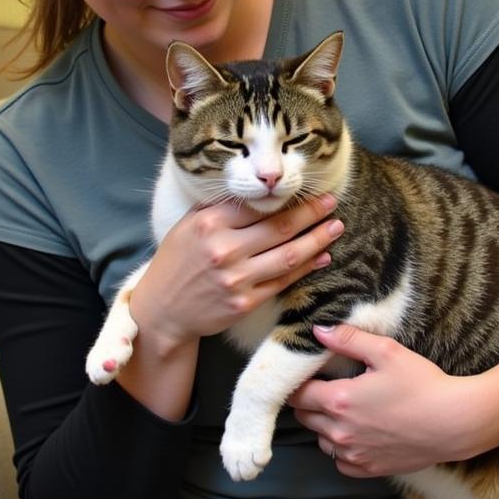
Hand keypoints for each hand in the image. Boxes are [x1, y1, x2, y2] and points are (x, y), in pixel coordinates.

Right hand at [129, 194, 343, 353]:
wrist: (162, 310)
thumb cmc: (176, 262)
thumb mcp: (187, 226)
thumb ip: (218, 208)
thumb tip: (256, 190)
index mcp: (209, 223)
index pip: (257, 204)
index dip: (287, 195)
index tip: (307, 187)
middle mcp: (224, 249)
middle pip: (280, 227)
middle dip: (312, 213)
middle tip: (332, 202)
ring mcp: (236, 279)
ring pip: (288, 255)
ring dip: (317, 240)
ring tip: (336, 227)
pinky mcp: (245, 303)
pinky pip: (283, 282)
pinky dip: (306, 268)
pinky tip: (321, 256)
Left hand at [287, 324, 476, 476]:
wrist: (454, 423)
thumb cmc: (422, 384)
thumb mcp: (386, 351)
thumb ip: (348, 339)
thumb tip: (317, 331)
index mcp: (338, 400)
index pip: (297, 394)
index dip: (298, 383)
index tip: (307, 376)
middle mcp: (339, 431)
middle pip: (304, 418)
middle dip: (309, 403)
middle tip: (326, 389)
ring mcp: (354, 453)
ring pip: (320, 440)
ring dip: (324, 426)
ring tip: (344, 410)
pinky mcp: (369, 469)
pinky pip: (340, 461)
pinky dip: (342, 449)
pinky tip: (357, 434)